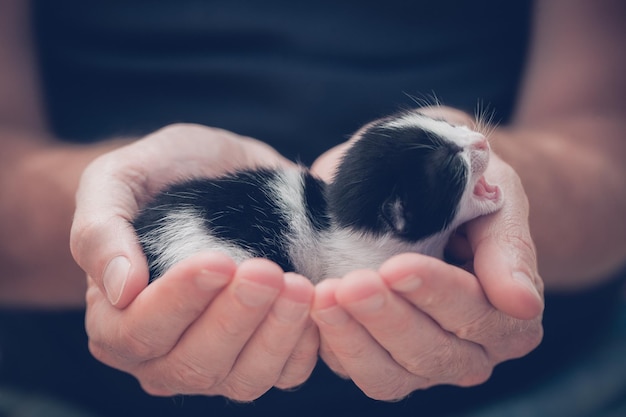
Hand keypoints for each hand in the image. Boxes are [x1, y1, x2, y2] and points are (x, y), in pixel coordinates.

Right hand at [71, 125, 317, 399]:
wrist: (217, 174)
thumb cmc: (162, 176)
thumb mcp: (119, 179)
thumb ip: (101, 230)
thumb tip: (122, 290)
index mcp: (115, 321)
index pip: (139, 332)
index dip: (178, 302)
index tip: (218, 260)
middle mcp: (162, 355)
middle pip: (194, 363)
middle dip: (235, 318)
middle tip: (266, 272)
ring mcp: (216, 362)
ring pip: (244, 379)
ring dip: (275, 335)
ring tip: (299, 285)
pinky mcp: (262, 356)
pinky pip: (286, 373)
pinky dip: (305, 345)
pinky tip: (316, 304)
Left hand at [309, 107, 543, 400]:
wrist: (426, 189)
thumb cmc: (465, 191)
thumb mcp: (495, 199)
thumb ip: (509, 248)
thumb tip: (523, 303)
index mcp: (507, 316)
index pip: (478, 317)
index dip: (438, 295)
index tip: (398, 266)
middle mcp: (468, 349)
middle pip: (434, 355)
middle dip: (390, 319)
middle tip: (353, 284)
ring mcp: (419, 360)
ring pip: (390, 375)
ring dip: (355, 338)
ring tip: (325, 297)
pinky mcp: (374, 356)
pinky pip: (352, 368)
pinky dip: (330, 342)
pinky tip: (312, 305)